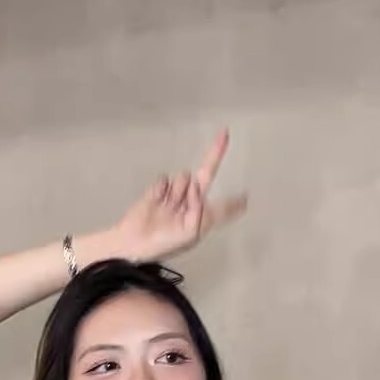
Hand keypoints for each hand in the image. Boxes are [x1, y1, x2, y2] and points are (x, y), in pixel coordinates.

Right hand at [112, 129, 247, 263]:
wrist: (133, 244)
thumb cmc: (163, 244)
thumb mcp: (190, 233)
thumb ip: (200, 209)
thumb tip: (195, 186)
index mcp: (200, 216)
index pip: (221, 206)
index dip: (233, 202)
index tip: (246, 197)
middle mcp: (189, 201)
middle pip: (205, 175)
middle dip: (215, 154)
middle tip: (224, 134)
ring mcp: (173, 194)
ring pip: (184, 177)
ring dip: (178, 190)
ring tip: (167, 207)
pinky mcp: (156, 191)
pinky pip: (165, 180)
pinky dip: (161, 189)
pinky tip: (155, 202)